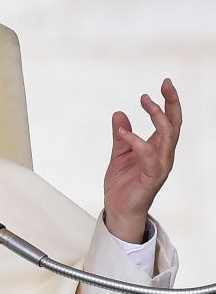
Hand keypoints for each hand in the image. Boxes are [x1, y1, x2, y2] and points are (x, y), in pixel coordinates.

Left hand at [103, 78, 181, 242]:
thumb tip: (119, 114)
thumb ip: (121, 136)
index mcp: (157, 149)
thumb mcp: (119, 154)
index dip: (169, 102)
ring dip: (157, 117)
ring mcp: (159, 166)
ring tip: (145, 101)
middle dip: (171, 103)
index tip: (164, 83)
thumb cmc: (123, 185)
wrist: (118, 210)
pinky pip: (149, 157)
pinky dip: (137, 142)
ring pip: (167, 137)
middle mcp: (163, 155)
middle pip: (174, 125)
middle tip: (163, 85)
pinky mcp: (151, 178)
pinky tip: (124, 133)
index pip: (169, 121)